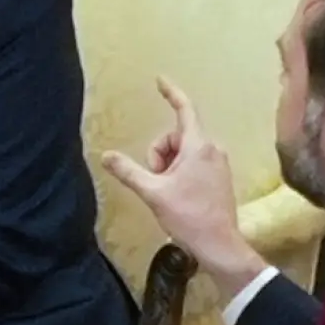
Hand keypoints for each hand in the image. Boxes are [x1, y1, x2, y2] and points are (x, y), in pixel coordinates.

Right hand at [101, 78, 265, 294]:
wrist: (219, 244)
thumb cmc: (188, 217)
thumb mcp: (153, 193)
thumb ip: (128, 172)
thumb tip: (106, 155)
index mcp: (198, 146)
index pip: (183, 109)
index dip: (170, 93)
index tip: (159, 80)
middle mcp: (212, 149)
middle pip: (175, 136)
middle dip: (159, 155)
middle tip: (157, 181)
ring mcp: (218, 163)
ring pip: (182, 152)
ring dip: (168, 166)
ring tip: (168, 192)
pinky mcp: (219, 176)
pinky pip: (193, 163)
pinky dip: (179, 173)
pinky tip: (178, 196)